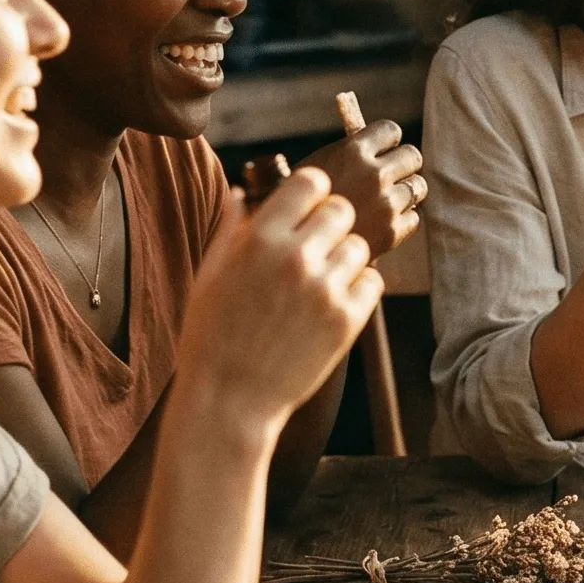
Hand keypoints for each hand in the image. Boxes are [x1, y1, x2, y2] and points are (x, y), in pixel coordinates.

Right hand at [175, 167, 382, 444]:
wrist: (229, 400)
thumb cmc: (212, 335)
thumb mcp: (210, 274)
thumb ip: (231, 227)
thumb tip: (245, 190)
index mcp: (260, 238)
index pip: (311, 181)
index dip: (312, 193)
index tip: (307, 210)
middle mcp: (296, 257)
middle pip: (342, 209)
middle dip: (331, 224)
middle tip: (316, 248)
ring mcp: (325, 289)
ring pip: (360, 246)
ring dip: (345, 258)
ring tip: (320, 282)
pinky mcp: (348, 319)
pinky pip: (373, 281)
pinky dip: (359, 288)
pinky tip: (333, 303)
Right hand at [298, 120, 424, 261]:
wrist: (292, 250)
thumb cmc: (299, 207)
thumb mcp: (315, 168)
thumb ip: (348, 153)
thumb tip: (376, 142)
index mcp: (352, 151)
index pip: (391, 130)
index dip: (387, 140)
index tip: (382, 150)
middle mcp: (374, 174)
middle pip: (412, 156)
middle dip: (403, 164)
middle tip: (388, 176)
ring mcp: (386, 204)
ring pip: (418, 187)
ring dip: (405, 192)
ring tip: (383, 201)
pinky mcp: (393, 231)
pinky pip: (413, 217)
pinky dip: (402, 219)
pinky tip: (381, 223)